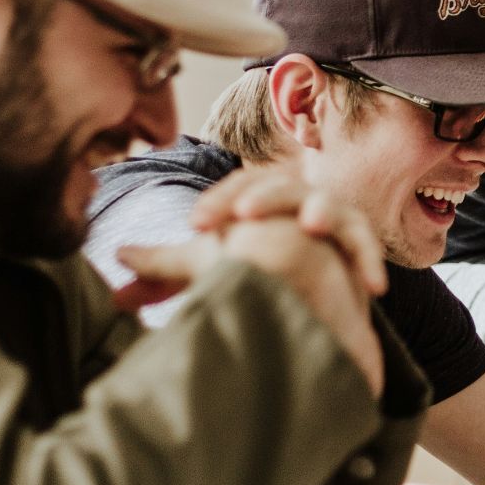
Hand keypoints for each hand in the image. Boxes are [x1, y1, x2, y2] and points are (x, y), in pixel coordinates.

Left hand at [116, 171, 386, 396]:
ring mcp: (330, 220)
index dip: (218, 202)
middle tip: (242, 218)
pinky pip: (365, 248)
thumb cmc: (253, 273)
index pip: (238, 185)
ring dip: (322, 212)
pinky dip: (368, 261)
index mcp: (257, 198)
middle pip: (281, 185)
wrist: (305, 298)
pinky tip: (368, 285)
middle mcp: (294, 199)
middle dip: (263, 198)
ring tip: (309, 225)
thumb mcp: (207, 269)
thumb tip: (115, 258)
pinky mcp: (357, 248)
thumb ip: (164, 268)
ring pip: (329, 205)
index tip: (196, 226)